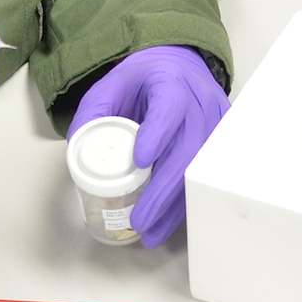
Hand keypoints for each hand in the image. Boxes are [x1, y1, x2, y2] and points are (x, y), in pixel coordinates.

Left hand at [69, 45, 227, 246]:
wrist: (181, 68)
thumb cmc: (143, 79)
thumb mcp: (111, 85)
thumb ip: (93, 113)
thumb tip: (78, 151)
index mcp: (171, 82)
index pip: (169, 106)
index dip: (158, 133)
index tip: (139, 160)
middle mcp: (200, 102)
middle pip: (189, 148)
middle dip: (164, 189)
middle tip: (140, 218)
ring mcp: (216, 123)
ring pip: (201, 169)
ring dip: (176, 206)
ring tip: (151, 233)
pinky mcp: (222, 144)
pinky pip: (206, 177)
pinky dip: (186, 203)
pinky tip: (167, 222)